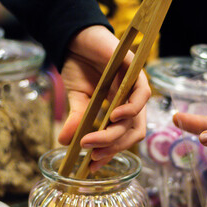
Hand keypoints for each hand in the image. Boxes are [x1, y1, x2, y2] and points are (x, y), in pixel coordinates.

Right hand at [58, 25, 150, 171]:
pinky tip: (113, 116)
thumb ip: (77, 119)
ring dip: (117, 135)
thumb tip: (64, 142)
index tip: (92, 166)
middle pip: (132, 133)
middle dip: (113, 148)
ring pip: (138, 119)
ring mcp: (135, 87)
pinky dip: (130, 109)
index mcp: (119, 110)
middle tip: (92, 156)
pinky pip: (142, 94)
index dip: (110, 152)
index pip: (122, 137)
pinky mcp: (135, 70)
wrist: (77, 40)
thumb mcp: (76, 98)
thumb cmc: (79, 68)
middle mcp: (130, 102)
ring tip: (95, 141)